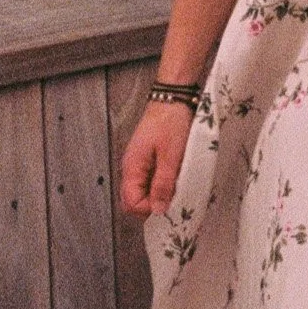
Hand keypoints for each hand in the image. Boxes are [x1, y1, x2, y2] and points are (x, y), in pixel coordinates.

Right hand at [120, 96, 193, 217]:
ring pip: (144, 191)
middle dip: (153, 205)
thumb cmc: (171, 121)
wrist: (173, 98)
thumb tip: (157, 210)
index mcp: (132, 167)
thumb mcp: (171, 156)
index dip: (149, 209)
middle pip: (134, 200)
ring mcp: (139, 163)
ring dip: (159, 194)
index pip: (130, 204)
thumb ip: (163, 185)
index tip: (167, 205)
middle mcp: (131, 167)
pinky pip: (151, 180)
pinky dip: (162, 183)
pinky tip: (175, 177)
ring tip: (176, 186)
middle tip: (173, 198)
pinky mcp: (149, 158)